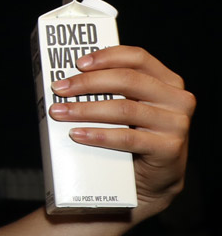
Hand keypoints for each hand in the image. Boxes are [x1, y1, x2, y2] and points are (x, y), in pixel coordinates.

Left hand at [50, 45, 194, 218]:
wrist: (152, 179)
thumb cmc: (134, 135)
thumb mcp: (128, 106)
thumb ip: (111, 90)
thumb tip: (66, 81)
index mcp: (167, 82)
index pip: (137, 57)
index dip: (106, 56)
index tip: (78, 63)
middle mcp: (177, 100)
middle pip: (128, 80)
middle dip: (87, 83)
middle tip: (59, 89)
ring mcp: (176, 124)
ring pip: (124, 109)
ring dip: (86, 110)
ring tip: (59, 112)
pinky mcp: (169, 148)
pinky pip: (128, 138)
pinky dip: (99, 135)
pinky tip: (78, 134)